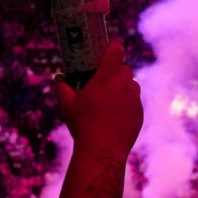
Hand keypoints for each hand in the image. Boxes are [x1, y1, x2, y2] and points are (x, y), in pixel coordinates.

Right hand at [55, 38, 141, 158]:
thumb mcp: (66, 105)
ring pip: (132, 85)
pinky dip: (128, 104)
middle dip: (116, 71)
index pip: (116, 51)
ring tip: (110, 99)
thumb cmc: (82, 126)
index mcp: (106, 78)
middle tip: (104, 80)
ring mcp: (134, 100)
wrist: (103, 150)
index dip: (113, 47)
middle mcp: (123, 86)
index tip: (110, 48)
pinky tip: (116, 115)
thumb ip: (61, 87)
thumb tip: (58, 78)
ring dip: (124, 87)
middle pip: (125, 69)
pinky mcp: (140, 113)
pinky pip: (135, 102)